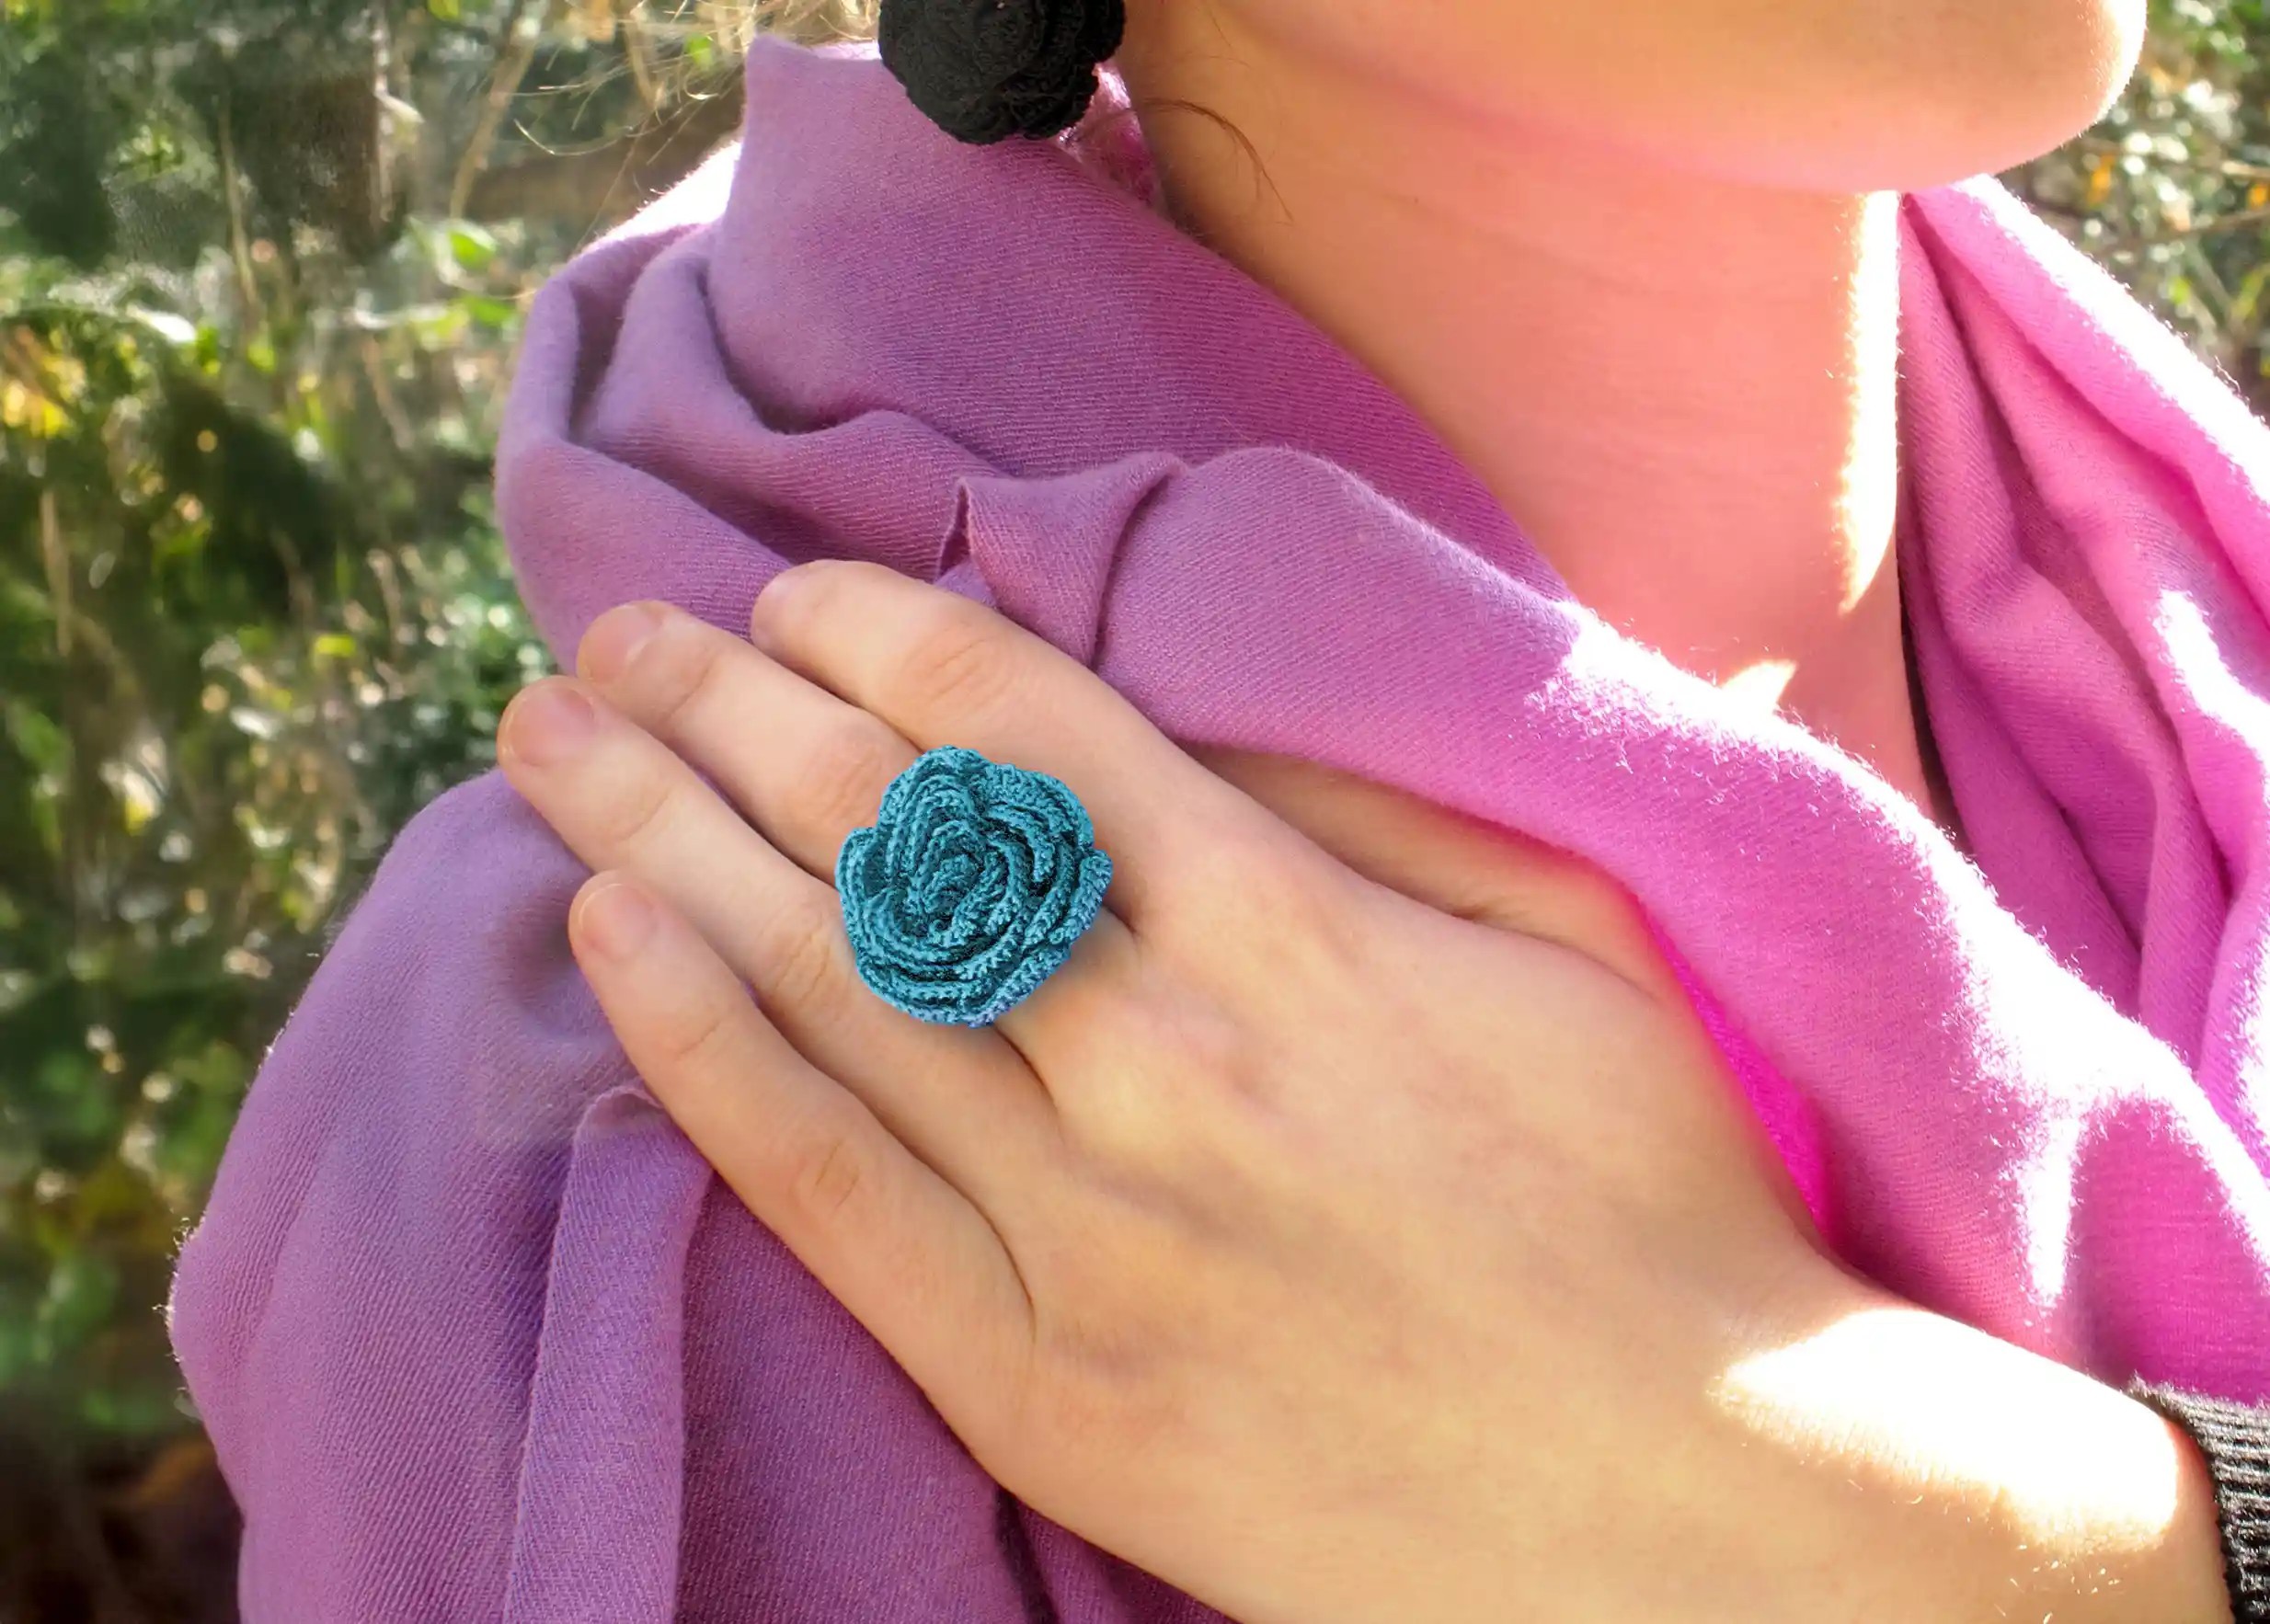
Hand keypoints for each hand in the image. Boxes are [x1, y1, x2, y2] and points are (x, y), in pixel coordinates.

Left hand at [497, 563, 2230, 1623]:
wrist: (1688, 1512)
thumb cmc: (1649, 1202)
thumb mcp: (1574, 939)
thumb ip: (1377, 801)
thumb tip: (1189, 705)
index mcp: (1291, 930)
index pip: (1020, 728)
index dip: (878, 633)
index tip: (793, 591)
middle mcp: (1158, 1058)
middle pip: (881, 832)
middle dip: (723, 705)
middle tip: (612, 625)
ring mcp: (1084, 1230)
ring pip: (822, 986)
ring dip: (662, 835)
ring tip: (549, 739)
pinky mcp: (1038, 1385)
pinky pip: (830, 1192)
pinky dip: (703, 1053)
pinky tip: (609, 940)